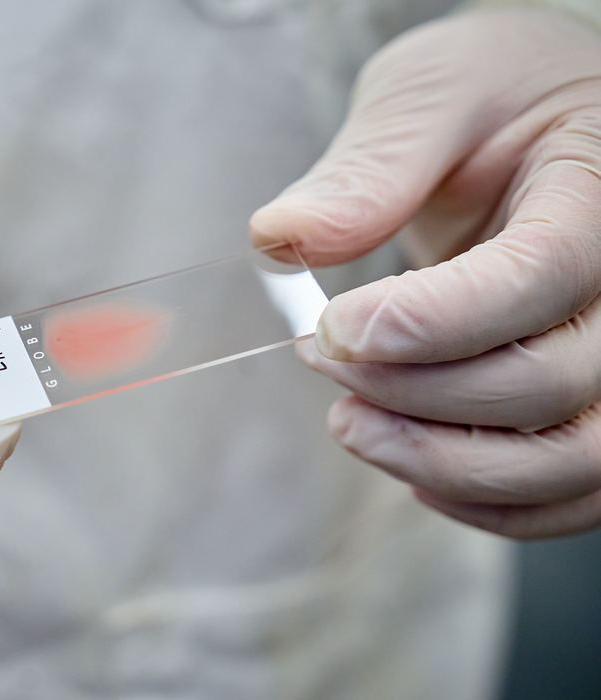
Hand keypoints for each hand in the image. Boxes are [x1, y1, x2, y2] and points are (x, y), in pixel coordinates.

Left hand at [250, 8, 600, 538]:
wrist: (541, 130)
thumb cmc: (494, 100)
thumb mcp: (430, 94)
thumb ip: (369, 167)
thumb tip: (281, 237)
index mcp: (599, 194)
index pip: (537, 278)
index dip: (428, 322)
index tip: (332, 329)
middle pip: (547, 382)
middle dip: (413, 391)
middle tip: (321, 356)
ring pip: (568, 461)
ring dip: (443, 463)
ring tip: (350, 425)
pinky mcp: (596, 405)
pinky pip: (569, 491)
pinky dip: (483, 499)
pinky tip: (408, 463)